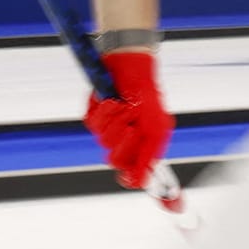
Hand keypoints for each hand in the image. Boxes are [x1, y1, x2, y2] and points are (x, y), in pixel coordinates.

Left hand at [83, 48, 172, 190]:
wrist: (130, 64)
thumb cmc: (147, 94)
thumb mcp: (156, 128)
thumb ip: (149, 157)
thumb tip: (141, 183)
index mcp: (143, 145)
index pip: (133, 173)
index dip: (131, 177)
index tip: (129, 177)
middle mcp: (126, 139)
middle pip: (115, 160)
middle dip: (123, 143)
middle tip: (131, 128)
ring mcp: (109, 127)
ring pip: (103, 141)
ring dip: (114, 122)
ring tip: (123, 106)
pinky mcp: (95, 114)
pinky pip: (92, 123)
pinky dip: (103, 111)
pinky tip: (111, 99)